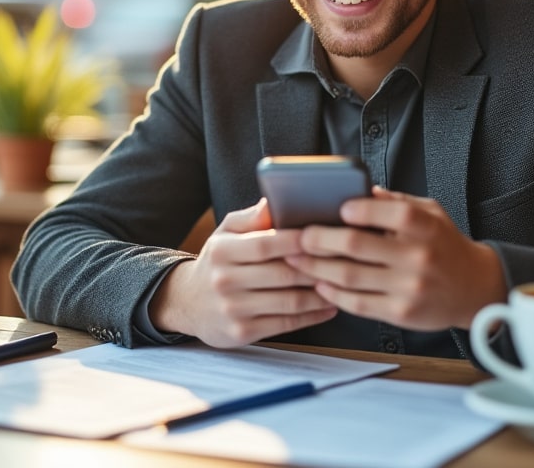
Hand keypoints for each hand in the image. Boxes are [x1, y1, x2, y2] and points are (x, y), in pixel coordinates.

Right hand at [148, 200, 337, 346]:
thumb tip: (275, 201)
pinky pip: (286, 323)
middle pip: (282, 273)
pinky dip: (313, 315)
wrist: (188, 302)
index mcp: (223, 251)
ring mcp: (233, 309)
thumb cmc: (218, 262)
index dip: (297, 240)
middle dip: (317, 266)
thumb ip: (252, 219)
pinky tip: (330, 305)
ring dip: (321, 293)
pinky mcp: (242, 332)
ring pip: (289, 300)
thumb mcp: (226, 234)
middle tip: (345, 259)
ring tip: (343, 283)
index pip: (265, 244)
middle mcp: (225, 280)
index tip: (323, 234)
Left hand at [285, 188, 506, 330]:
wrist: (475, 288)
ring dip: (315, 268)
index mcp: (423, 225)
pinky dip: (332, 293)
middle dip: (318, 239)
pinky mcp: (401, 313)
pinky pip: (357, 303)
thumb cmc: (445, 245)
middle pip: (354, 245)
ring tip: (297, 260)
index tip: (332, 208)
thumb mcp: (430, 212)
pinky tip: (319, 284)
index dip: (351, 209)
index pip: (381, 211)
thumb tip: (356, 191)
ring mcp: (408, 287)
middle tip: (298, 236)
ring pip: (348, 276)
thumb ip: (395, 202)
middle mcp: (416, 256)